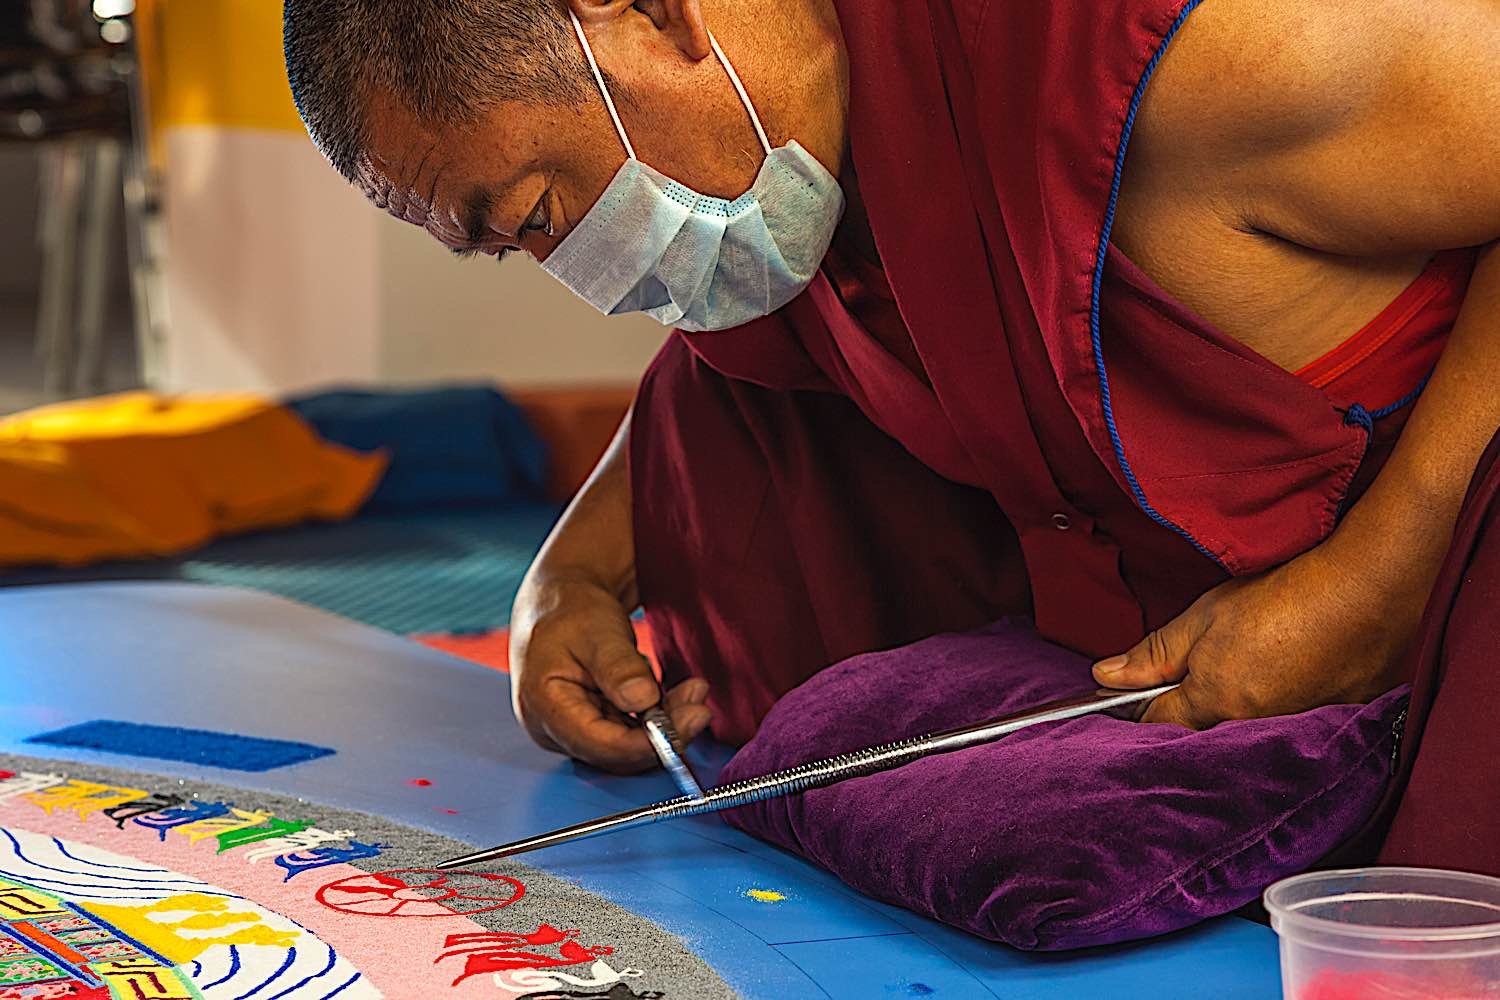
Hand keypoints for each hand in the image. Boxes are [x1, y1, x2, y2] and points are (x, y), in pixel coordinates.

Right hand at [510, 574, 711, 772]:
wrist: (560, 603)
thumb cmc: (570, 611)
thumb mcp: (596, 631)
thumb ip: (618, 667)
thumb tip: (644, 700)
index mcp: (544, 708)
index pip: (600, 744)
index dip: (646, 743)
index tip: (687, 722)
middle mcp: (554, 730)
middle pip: (617, 751)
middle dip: (664, 734)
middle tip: (700, 708)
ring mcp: (573, 730)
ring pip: (628, 744)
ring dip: (667, 724)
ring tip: (696, 692)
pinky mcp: (592, 725)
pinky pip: (629, 732)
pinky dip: (658, 717)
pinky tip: (682, 697)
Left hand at [1091, 546, 1415, 728]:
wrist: (1366, 589)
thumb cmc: (1283, 597)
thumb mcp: (1203, 617)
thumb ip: (1152, 653)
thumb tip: (1105, 675)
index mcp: (1214, 702)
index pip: (1157, 725)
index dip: (1138, 709)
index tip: (1132, 695)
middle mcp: (1252, 727)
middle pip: (1202, 734)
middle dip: (1187, 714)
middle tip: (1194, 677)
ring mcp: (1295, 728)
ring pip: (1245, 733)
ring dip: (1235, 713)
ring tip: (1249, 669)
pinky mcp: (1333, 722)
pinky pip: (1291, 727)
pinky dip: (1280, 708)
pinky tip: (1286, 676)